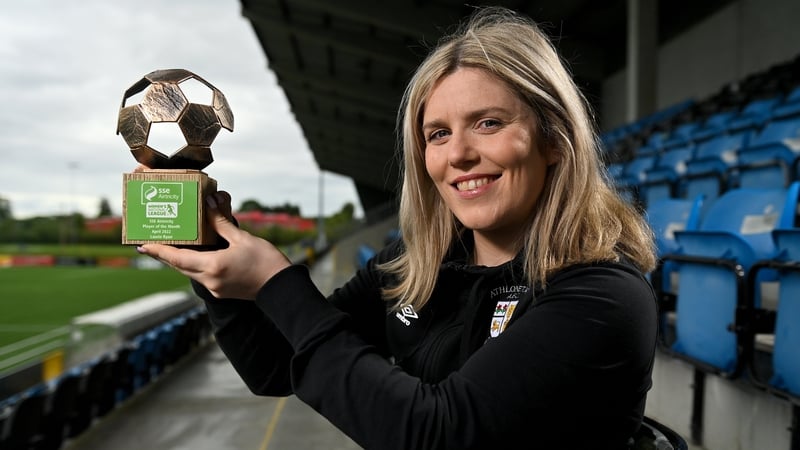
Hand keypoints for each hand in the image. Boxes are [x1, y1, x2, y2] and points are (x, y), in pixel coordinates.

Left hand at [136, 191, 291, 299]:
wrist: (281, 287)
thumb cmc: (265, 261)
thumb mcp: (242, 238)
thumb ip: (221, 222)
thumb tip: (208, 203)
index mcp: (212, 266)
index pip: (177, 258)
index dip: (158, 251)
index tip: (142, 246)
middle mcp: (210, 280)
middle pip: (180, 266)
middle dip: (165, 255)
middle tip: (153, 243)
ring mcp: (215, 288)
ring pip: (189, 272)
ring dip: (179, 261)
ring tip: (171, 247)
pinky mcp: (222, 291)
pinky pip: (200, 276)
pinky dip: (193, 265)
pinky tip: (195, 256)